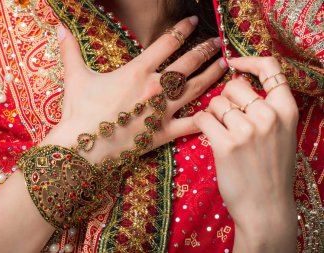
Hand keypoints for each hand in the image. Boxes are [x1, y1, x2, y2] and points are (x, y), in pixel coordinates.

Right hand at [42, 16, 227, 163]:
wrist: (82, 145)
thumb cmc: (79, 110)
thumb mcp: (75, 76)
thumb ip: (70, 49)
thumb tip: (58, 26)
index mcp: (138, 71)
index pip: (167, 42)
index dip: (182, 29)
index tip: (194, 21)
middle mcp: (156, 87)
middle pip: (188, 63)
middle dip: (205, 50)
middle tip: (219, 43)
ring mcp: (163, 111)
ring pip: (196, 89)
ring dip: (212, 76)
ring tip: (225, 67)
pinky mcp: (164, 133)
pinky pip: (191, 125)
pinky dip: (207, 118)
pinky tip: (218, 111)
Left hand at [195, 57, 297, 251]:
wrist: (266, 207)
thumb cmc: (270, 171)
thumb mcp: (281, 135)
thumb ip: (267, 110)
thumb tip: (238, 83)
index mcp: (286, 111)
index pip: (271, 68)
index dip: (249, 61)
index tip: (234, 63)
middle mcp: (269, 116)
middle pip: (233, 85)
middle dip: (225, 98)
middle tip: (226, 117)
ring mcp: (247, 130)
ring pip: (215, 102)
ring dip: (212, 114)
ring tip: (220, 131)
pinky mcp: (226, 144)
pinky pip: (202, 117)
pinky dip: (201, 124)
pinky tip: (209, 135)